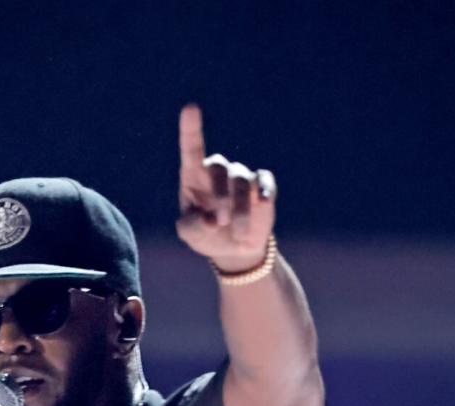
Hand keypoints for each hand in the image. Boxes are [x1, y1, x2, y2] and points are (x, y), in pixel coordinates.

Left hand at [176, 103, 275, 272]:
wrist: (234, 248)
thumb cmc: (206, 234)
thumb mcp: (191, 235)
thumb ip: (192, 227)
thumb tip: (211, 221)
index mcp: (194, 176)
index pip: (192, 148)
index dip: (191, 129)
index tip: (190, 108)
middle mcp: (218, 171)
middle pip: (219, 168)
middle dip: (220, 195)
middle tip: (220, 221)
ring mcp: (241, 177)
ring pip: (241, 181)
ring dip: (240, 209)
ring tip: (238, 234)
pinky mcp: (261, 188)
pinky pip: (264, 182)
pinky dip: (264, 191)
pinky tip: (264, 201)